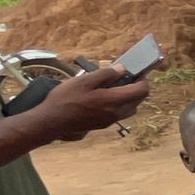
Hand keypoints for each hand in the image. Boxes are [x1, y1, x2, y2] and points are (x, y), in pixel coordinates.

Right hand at [27, 64, 150, 141]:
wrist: (52, 121)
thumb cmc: (65, 99)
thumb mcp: (84, 80)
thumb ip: (105, 74)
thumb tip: (121, 69)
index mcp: (114, 101)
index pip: (141, 91)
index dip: (143, 80)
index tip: (138, 72)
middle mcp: (116, 113)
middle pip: (138, 100)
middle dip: (137, 87)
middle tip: (126, 76)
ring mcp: (110, 121)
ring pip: (129, 108)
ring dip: (128, 96)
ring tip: (115, 85)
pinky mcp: (102, 124)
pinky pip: (119, 113)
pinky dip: (119, 104)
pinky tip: (105, 96)